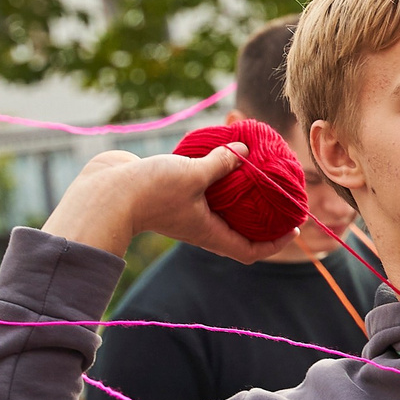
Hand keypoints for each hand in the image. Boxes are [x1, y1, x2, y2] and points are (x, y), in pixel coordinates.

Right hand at [42, 147, 296, 264]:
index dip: (275, 244)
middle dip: (262, 215)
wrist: (104, 191)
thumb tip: (244, 148)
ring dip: (238, 191)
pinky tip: (223, 152)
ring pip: (221, 205)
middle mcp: (201, 225)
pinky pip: (202, 186)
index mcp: (210, 233)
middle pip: (239, 228)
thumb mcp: (193, 174)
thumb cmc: (150, 191)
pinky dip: (216, 174)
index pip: (250, 250)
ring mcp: (186, 210)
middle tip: (281, 193)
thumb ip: (221, 163)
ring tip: (257, 168)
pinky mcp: (173, 193)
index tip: (294, 227)